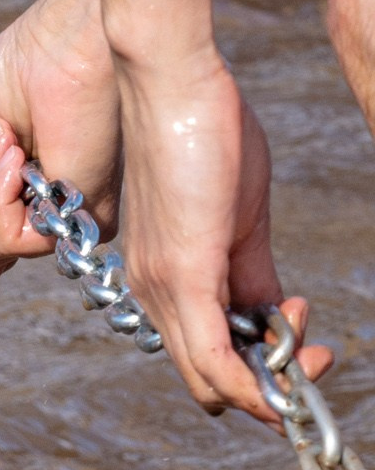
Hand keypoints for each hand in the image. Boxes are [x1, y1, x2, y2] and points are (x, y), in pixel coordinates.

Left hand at [113, 45, 331, 419]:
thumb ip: (252, 271)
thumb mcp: (239, 216)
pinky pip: (214, 360)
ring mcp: (164, 289)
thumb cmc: (203, 134)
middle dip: (267, 386)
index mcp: (163, 280)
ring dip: (268, 387)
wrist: (171, 81)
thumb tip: (275, 312)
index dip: (257, 365)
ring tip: (312, 356)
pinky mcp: (183, 275)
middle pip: (207, 380)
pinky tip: (290, 370)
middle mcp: (153, 294)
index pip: (205, 354)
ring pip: (211, 380)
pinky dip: (252, 384)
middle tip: (316, 357)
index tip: (302, 338)